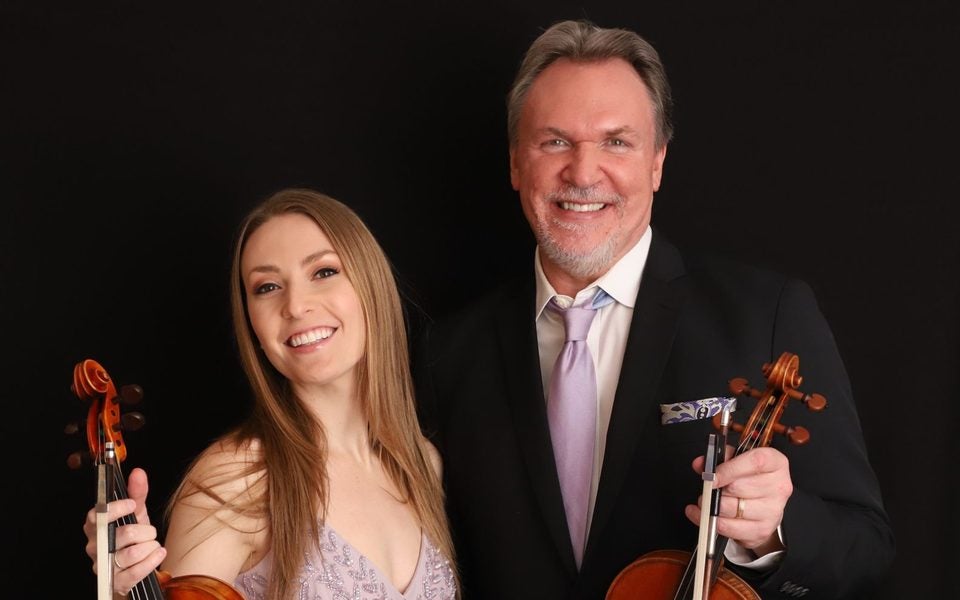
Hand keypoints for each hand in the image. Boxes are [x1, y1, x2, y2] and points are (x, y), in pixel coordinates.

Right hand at [83, 468, 166, 594]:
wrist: (135, 565)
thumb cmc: (132, 537)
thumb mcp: (136, 513)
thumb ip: (137, 493)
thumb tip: (138, 473)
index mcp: (96, 527)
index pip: (98, 515)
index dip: (117, 508)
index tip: (133, 504)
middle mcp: (96, 546)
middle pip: (124, 533)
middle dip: (145, 531)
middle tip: (149, 532)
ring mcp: (104, 565)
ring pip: (133, 552)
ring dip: (150, 546)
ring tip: (151, 545)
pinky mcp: (115, 581)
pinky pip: (136, 571)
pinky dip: (153, 560)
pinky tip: (158, 554)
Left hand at [685, 446, 791, 556]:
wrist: (766, 503)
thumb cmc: (751, 477)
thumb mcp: (739, 459)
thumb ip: (720, 458)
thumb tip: (700, 464)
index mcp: (776, 463)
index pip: (755, 462)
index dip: (729, 469)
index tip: (711, 476)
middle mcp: (778, 487)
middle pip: (739, 487)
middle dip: (716, 489)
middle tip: (708, 488)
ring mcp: (773, 511)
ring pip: (731, 508)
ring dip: (712, 506)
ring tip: (707, 501)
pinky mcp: (762, 530)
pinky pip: (730, 528)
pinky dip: (711, 522)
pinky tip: (704, 515)